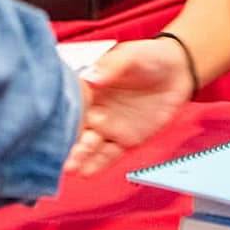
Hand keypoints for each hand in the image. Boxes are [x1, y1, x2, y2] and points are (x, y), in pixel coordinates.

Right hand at [63, 38, 193, 175]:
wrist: (177, 72)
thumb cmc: (149, 57)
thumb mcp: (130, 56)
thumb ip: (111, 66)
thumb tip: (92, 77)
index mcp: (89, 88)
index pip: (71, 104)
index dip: (61, 115)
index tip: (52, 126)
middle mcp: (94, 109)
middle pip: (76, 129)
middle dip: (67, 142)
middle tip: (60, 155)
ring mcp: (108, 126)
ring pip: (90, 145)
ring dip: (79, 156)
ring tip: (71, 167)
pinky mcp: (125, 139)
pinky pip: (109, 154)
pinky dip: (98, 163)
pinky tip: (87, 172)